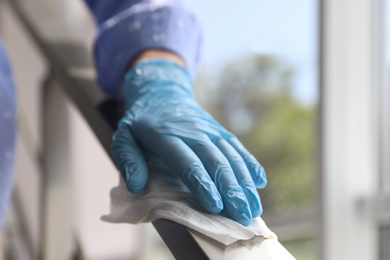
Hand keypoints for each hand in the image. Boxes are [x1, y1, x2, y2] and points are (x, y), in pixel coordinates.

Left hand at [111, 59, 266, 225]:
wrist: (163, 93)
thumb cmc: (142, 122)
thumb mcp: (123, 136)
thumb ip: (128, 159)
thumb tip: (136, 185)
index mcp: (166, 136)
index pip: (188, 163)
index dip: (203, 184)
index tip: (215, 206)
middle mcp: (193, 132)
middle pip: (216, 162)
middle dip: (232, 190)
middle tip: (243, 216)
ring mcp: (210, 130)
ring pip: (231, 156)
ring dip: (245, 183)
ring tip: (254, 208)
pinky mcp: (220, 131)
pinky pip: (237, 147)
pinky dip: (250, 163)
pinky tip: (260, 181)